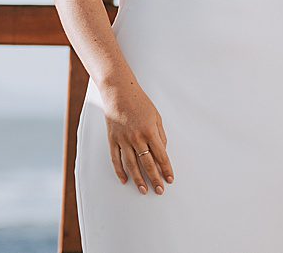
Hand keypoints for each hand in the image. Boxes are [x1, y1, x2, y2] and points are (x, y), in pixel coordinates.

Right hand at [93, 78, 172, 193]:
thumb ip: (160, 135)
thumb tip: (162, 152)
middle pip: (147, 164)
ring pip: (131, 165)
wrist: (118, 92)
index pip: (161, 156)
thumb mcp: (156, 117)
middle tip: (159, 191)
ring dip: (138, 179)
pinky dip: (120, 171)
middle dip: (155, 179)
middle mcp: (136, 138)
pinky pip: (116, 159)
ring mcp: (123, 140)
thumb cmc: (139, 102)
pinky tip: (125, 180)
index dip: (166, 169)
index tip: (170, 180)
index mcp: (150, 132)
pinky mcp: (112, 139)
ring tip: (144, 190)